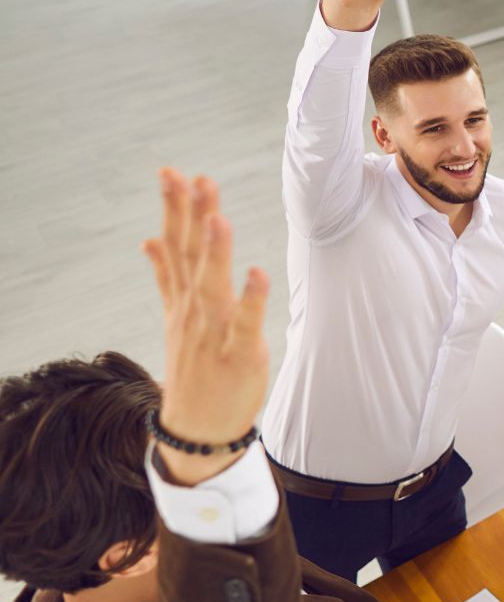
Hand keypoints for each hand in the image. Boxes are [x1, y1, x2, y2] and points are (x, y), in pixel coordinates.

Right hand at [140, 170, 270, 485]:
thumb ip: (165, 277)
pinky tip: (256, 272)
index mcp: (182, 299)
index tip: (171, 172)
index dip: (175, 209)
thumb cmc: (193, 368)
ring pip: (212, 286)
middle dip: (191, 217)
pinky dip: (250, 299)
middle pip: (190, 257)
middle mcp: (193, 311)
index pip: (176, 245)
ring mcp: (213, 333)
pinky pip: (245, 324)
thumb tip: (149, 240)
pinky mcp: (238, 356)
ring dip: (215, 251)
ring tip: (217, 216)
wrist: (196, 429)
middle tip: (190, 177)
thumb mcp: (175, 319)